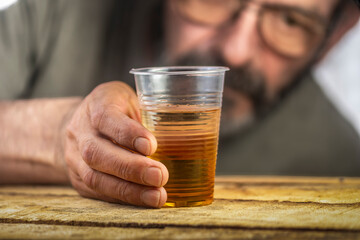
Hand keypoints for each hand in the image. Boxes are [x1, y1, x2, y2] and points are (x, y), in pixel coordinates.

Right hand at [64, 82, 167, 207]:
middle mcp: (80, 131)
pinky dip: (122, 197)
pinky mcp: (78, 178)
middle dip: (131, 168)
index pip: (106, 117)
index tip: (151, 146)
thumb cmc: (118, 110)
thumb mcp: (132, 100)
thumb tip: (186, 137)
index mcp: (97, 104)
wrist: (80, 124)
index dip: (127, 133)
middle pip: (97, 153)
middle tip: (160, 176)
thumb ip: (149, 114)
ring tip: (156, 196)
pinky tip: (143, 200)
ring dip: (128, 190)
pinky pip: (97, 192)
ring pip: (95, 177)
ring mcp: (74, 157)